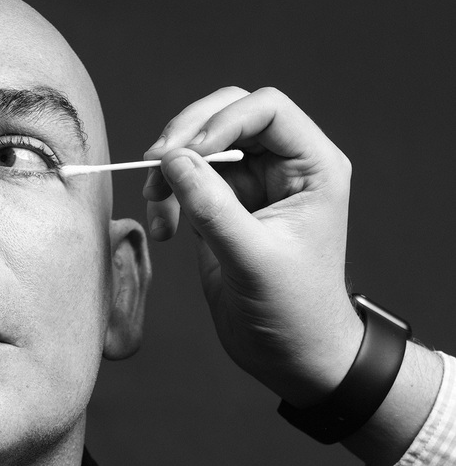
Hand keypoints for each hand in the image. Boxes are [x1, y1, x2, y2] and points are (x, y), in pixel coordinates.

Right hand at [141, 87, 361, 407]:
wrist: (291, 356)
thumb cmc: (292, 312)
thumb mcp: (252, 258)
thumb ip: (212, 206)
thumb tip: (172, 159)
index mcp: (312, 166)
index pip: (265, 109)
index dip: (221, 121)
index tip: (185, 155)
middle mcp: (284, 167)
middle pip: (227, 115)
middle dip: (186, 137)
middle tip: (154, 166)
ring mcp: (252, 187)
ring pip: (200, 148)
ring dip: (170, 171)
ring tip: (156, 207)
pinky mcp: (224, 209)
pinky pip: (187, 182)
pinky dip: (167, 197)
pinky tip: (163, 230)